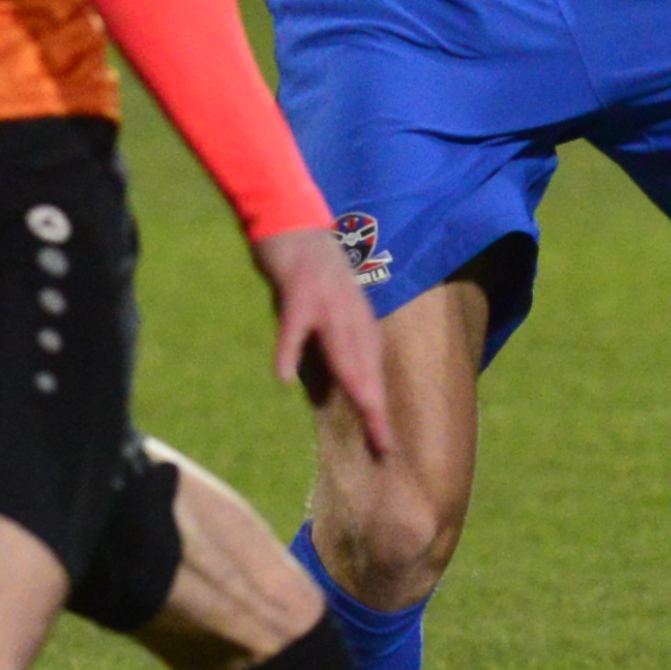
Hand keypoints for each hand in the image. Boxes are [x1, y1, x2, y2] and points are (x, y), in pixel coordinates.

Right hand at [253, 223, 395, 464]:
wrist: (293, 221)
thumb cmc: (305, 273)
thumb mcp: (324, 314)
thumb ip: (330, 347)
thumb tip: (331, 387)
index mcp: (357, 324)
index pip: (373, 374)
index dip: (379, 412)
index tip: (388, 448)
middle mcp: (350, 316)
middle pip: (366, 368)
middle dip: (376, 410)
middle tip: (385, 447)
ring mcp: (326, 303)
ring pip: (343, 349)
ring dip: (354, 385)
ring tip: (366, 418)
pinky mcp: (298, 291)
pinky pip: (293, 327)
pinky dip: (288, 351)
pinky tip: (282, 378)